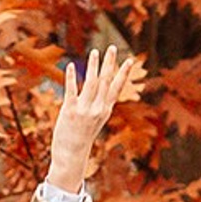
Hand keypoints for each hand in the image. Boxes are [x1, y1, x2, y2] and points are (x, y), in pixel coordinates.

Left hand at [46, 47, 144, 194]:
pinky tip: (72, 65)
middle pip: (106, 81)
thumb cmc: (82, 136)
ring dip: (93, 66)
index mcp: (105, 110)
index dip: (123, 73)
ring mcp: (84, 110)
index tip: (130, 60)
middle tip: (112, 47)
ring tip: (95, 51)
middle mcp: (97, 109)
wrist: (72, 154)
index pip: (117, 88)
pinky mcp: (70, 111)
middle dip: (109, 64)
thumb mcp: (96, 120)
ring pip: (91, 83)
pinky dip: (72, 77)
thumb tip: (102, 90)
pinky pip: (71, 91)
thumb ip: (99, 104)